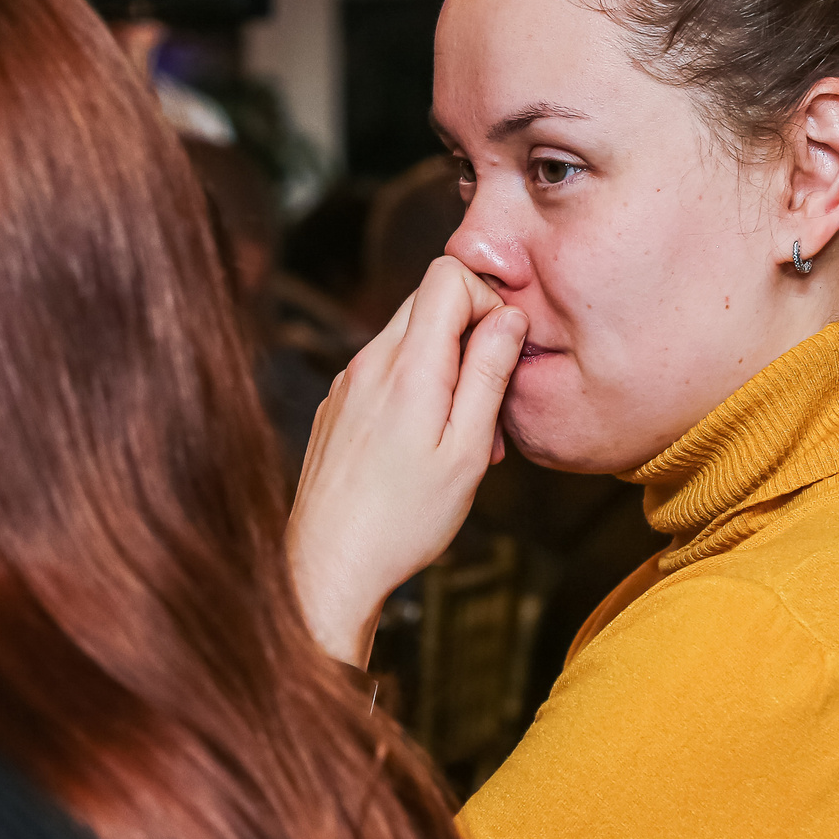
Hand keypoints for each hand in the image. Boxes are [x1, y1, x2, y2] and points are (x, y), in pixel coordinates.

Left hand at [286, 256, 528, 664]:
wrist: (329, 564)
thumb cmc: (402, 521)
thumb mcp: (467, 451)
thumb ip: (489, 375)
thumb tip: (509, 317)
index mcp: (409, 367)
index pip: (447, 273)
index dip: (486, 299)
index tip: (502, 348)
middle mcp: (370, 362)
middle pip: (428, 299)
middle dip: (470, 334)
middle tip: (487, 398)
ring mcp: (348, 381)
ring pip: (409, 337)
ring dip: (445, 367)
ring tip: (461, 434)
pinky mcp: (337, 404)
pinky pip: (385, 370)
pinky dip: (415, 389)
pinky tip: (424, 445)